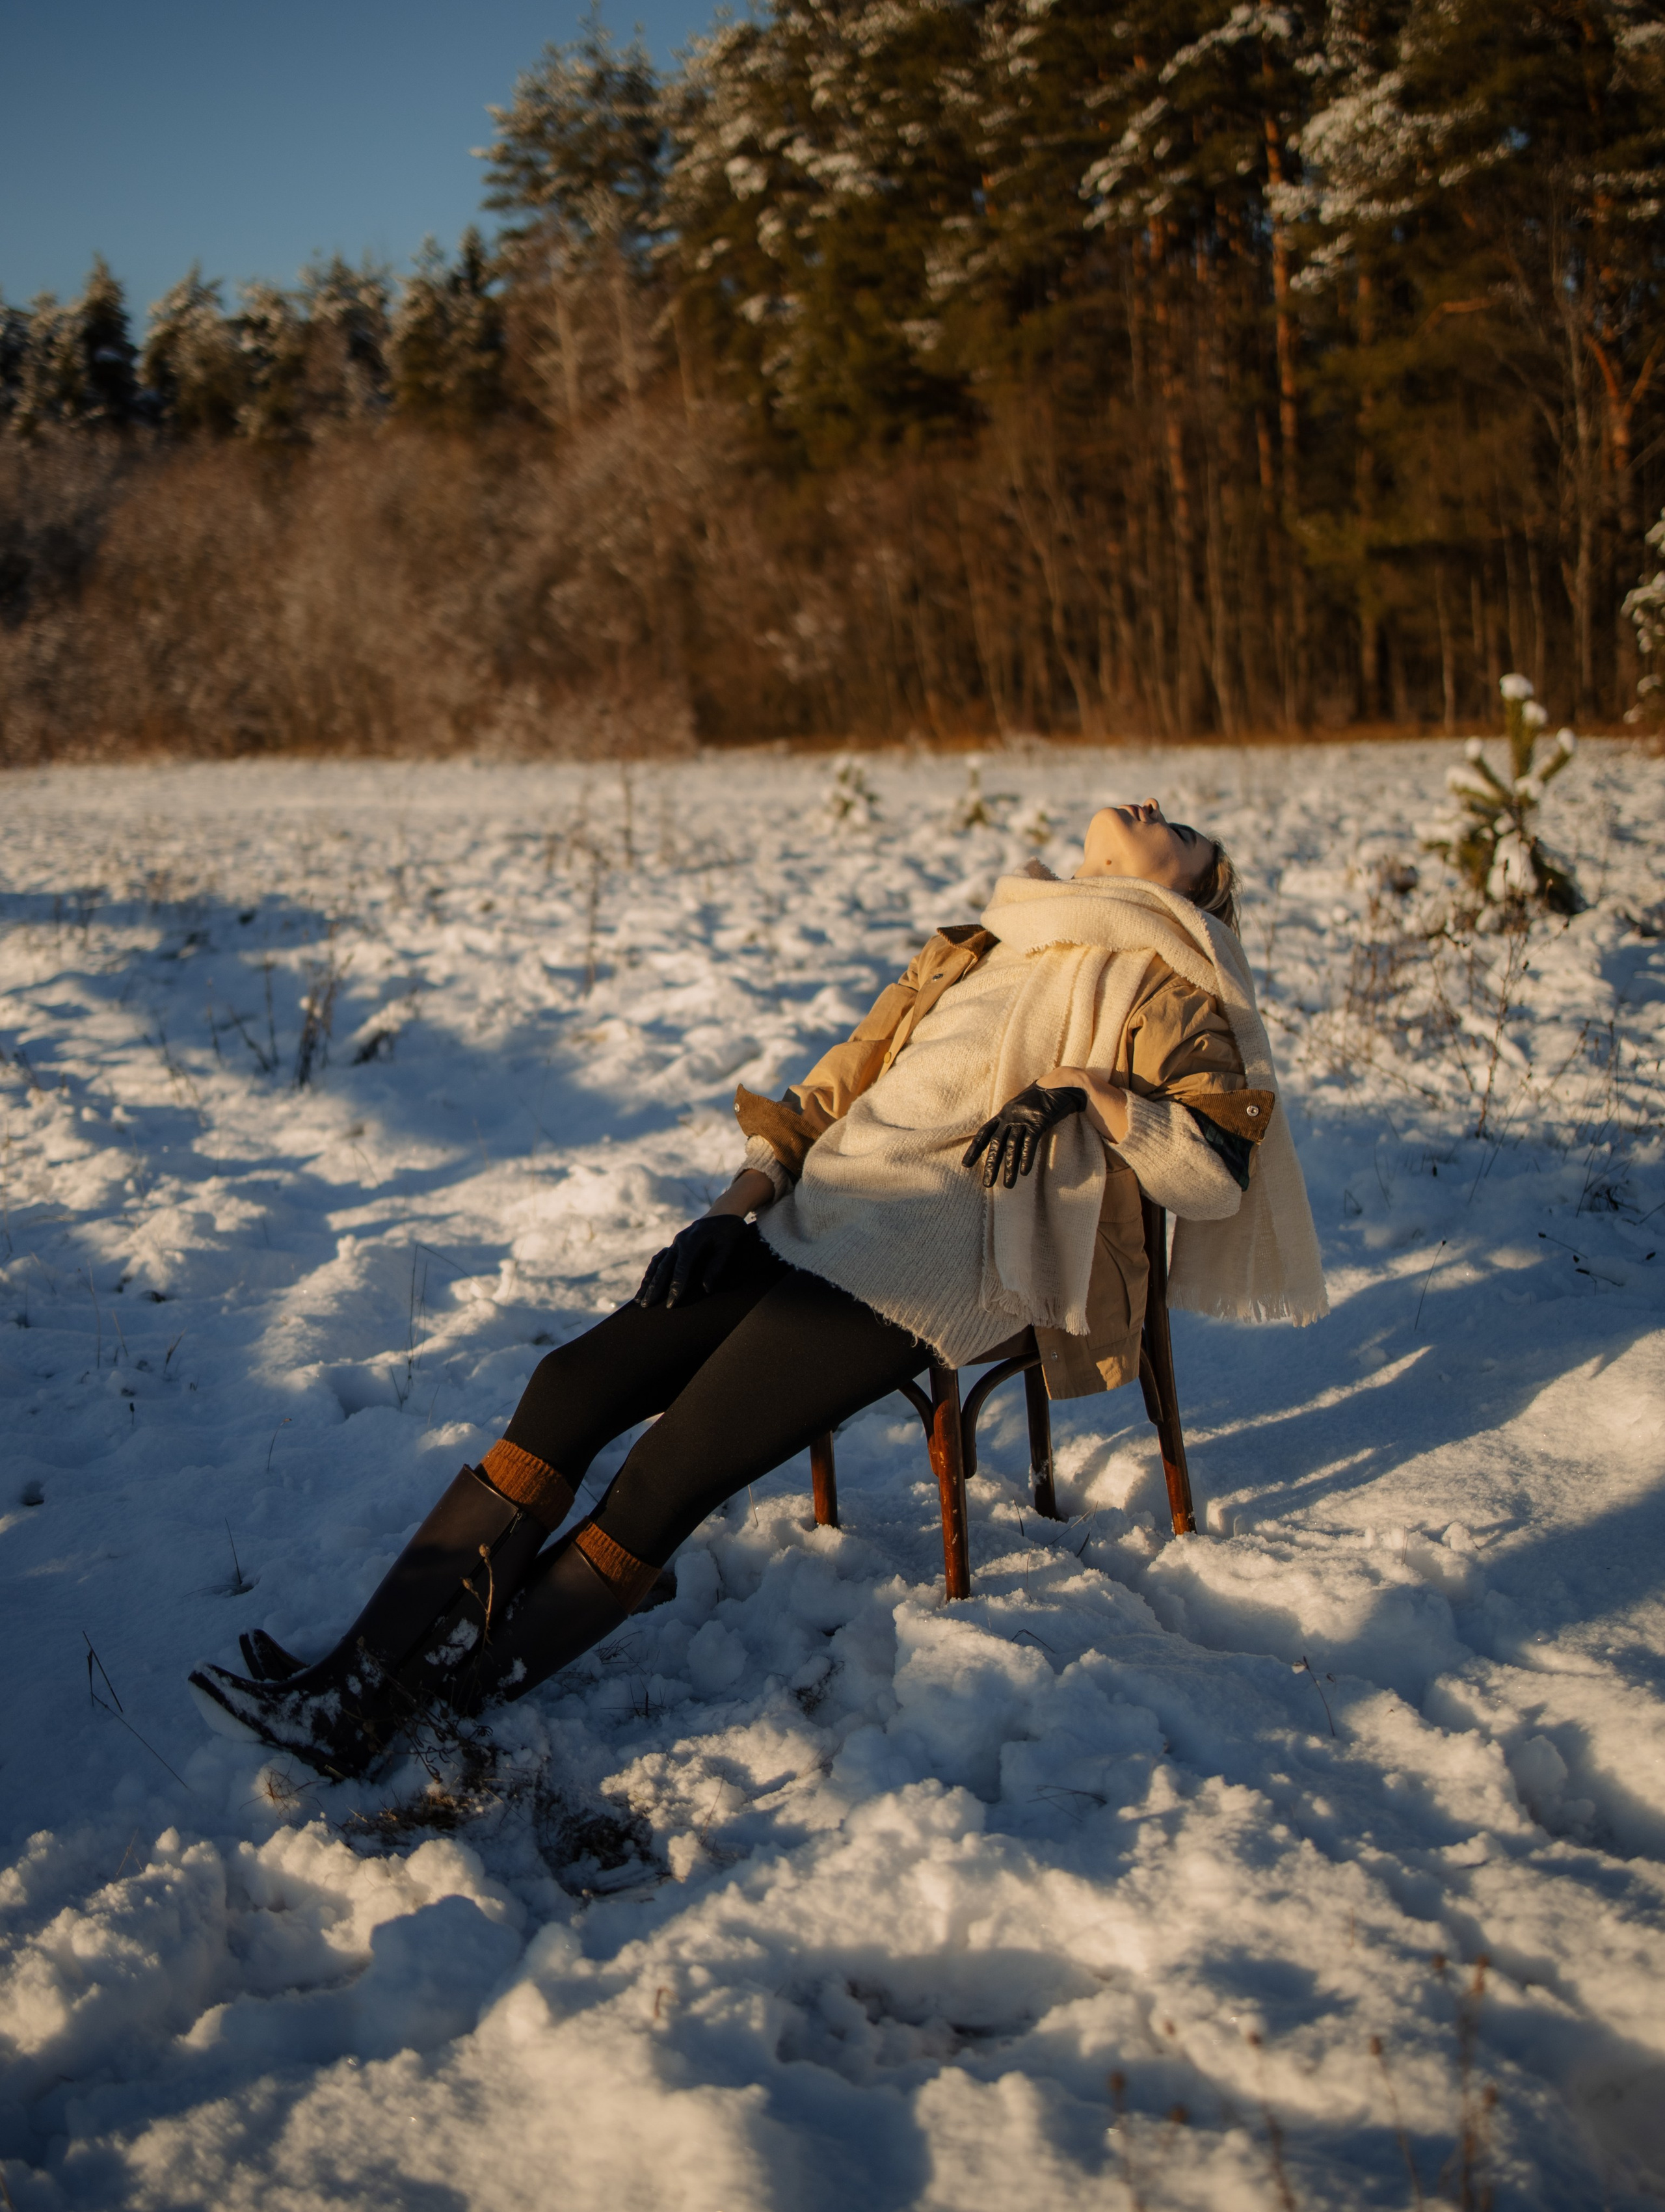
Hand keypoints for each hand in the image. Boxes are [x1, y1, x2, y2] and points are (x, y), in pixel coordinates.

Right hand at [635, 1214, 748, 1308]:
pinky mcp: (675, 1245)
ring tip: (638, 1299)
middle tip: (645, 1305)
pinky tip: (646, 1283)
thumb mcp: (728, 1246)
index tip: (670, 1304)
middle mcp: (679, 1242)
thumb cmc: (729, 1230)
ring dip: (647, 1281)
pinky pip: (660, 1259)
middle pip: (664, 1267)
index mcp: (692, 1241)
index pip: (681, 1268)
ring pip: (657, 1264)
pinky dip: (652, 1272)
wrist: (723, 1213)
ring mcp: (675, 1243)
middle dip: (654, 1287)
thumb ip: (717, 1266)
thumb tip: (706, 1288)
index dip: (675, 1287)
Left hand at [962, 1081, 1088, 1188]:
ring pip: (1012, 1146)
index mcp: (1003, 1114)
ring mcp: (1024, 1118)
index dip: (974, 1149)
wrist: (1061, 1084)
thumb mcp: (1022, 1110)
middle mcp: (1010, 1116)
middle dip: (991, 1164)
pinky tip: (1024, 1172)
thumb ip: (1013, 1124)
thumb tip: (1007, 1144)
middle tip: (987, 1184)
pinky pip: (1030, 1142)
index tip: (965, 1165)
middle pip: (996, 1143)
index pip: (984, 1133)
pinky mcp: (1039, 1121)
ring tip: (1009, 1185)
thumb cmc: (1042, 1099)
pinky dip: (1026, 1157)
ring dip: (1009, 1167)